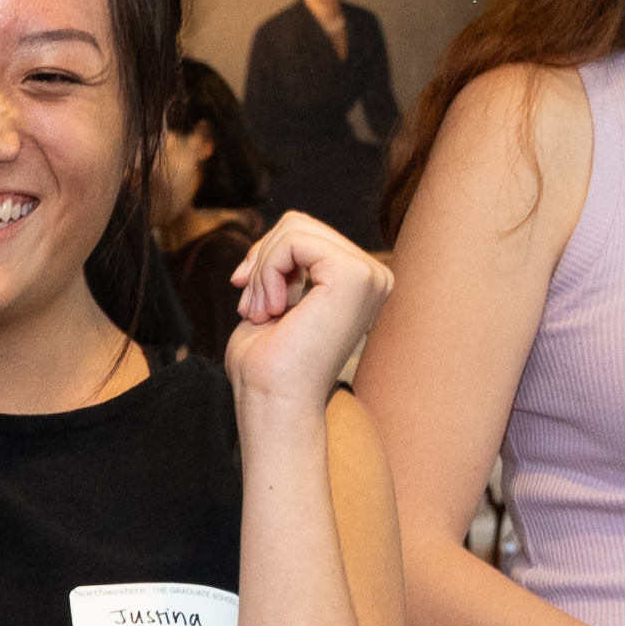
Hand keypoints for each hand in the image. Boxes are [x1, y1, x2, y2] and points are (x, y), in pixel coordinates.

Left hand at [220, 212, 390, 412]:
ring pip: (294, 229)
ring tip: (261, 312)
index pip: (304, 232)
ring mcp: (370, 275)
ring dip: (261, 270)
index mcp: (362, 281)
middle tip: (251, 307)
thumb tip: (280, 232)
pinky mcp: (355, 275)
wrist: (273, 402)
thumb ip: (287, 262)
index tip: (249, 299)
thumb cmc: (269, 365)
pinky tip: (272, 310)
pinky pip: (293, 241)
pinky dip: (266, 271)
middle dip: (261, 261)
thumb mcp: (277, 296)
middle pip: (299, 223)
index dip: (265, 258)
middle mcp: (375, 276)